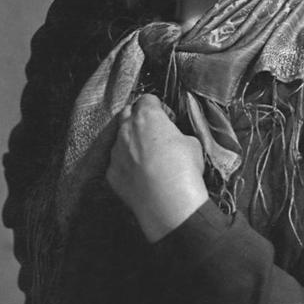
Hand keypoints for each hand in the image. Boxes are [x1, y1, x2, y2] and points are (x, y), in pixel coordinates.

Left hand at [106, 94, 207, 242]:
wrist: (169, 203)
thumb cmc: (183, 170)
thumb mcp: (192, 143)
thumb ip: (177, 134)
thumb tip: (173, 138)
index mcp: (147, 117)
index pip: (148, 99)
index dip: (158, 107)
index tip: (165, 118)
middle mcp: (126, 130)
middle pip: (128, 114)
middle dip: (139, 120)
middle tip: (154, 133)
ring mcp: (116, 152)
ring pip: (121, 140)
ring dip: (132, 144)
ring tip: (149, 160)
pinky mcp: (111, 173)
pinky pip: (118, 163)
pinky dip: (127, 166)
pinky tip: (142, 177)